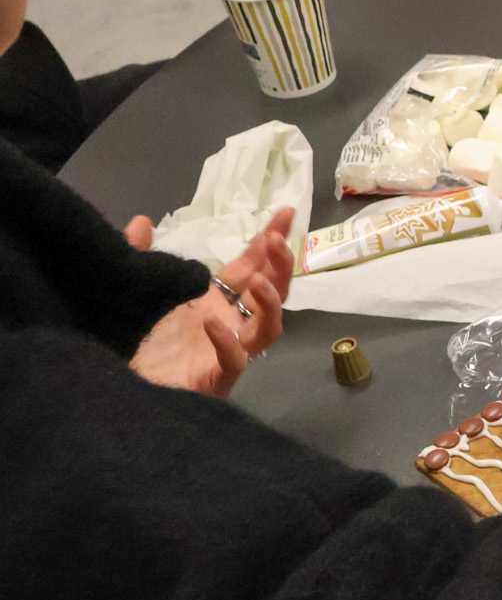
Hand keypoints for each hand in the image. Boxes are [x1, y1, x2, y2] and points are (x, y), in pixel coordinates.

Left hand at [128, 207, 294, 397]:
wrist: (117, 385)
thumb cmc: (134, 340)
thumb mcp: (136, 287)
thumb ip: (138, 255)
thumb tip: (142, 220)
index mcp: (215, 300)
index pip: (253, 266)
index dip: (270, 241)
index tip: (286, 213)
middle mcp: (229, 323)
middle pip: (271, 294)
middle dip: (280, 266)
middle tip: (277, 242)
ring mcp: (227, 351)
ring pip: (268, 330)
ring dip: (270, 304)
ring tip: (258, 280)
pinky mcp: (215, 377)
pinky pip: (234, 360)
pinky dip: (227, 341)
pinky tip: (212, 322)